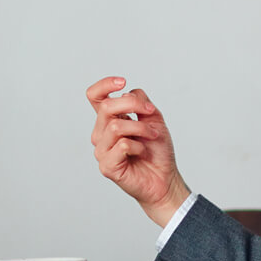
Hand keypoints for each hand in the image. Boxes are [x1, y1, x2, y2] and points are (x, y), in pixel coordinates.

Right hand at [86, 76, 191, 225]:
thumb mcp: (153, 118)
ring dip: (141, 128)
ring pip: (116, 127)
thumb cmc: (157, 151)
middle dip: (133, 105)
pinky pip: (122, 146)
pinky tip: (142, 153)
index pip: (95, 97)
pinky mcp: (107, 166)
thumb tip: (127, 92)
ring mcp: (102, 150)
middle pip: (106, 107)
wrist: (165, 178)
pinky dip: (138, 146)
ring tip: (153, 136)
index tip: (122, 82)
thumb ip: (140, 102)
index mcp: (109, 120)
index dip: (104, 85)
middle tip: (151, 113)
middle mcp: (101, 134)